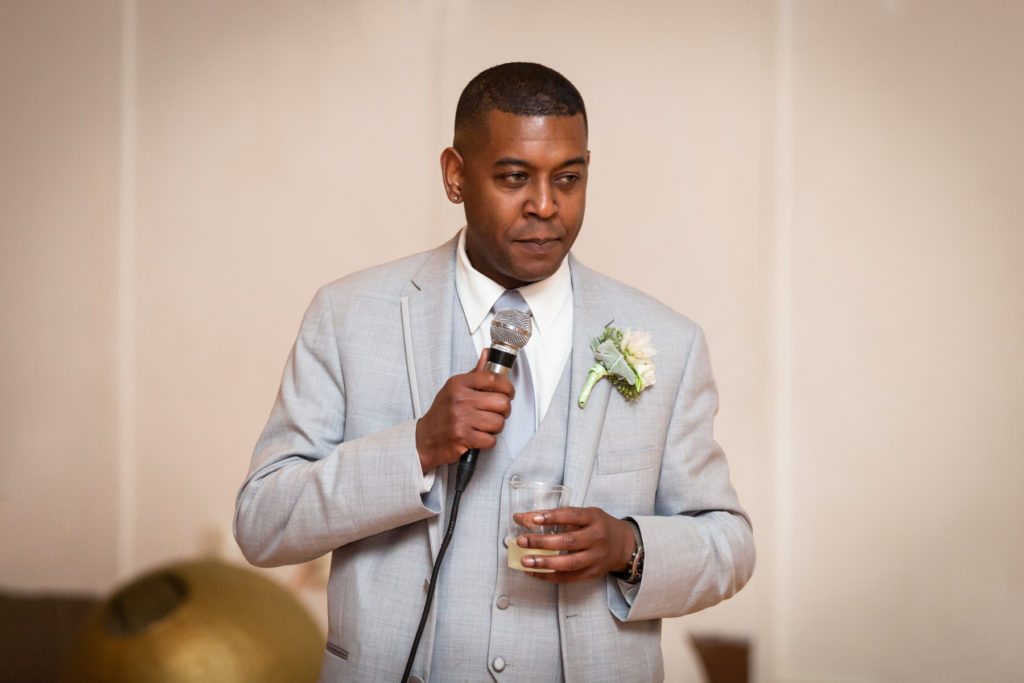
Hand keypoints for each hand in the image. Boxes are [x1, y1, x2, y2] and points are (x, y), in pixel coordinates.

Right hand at [415, 349, 514, 472]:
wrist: (425, 438)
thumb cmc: (442, 414)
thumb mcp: (454, 389)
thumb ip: (475, 373)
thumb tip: (488, 354)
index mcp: (458, 384)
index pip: (493, 378)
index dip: (507, 387)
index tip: (508, 392)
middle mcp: (460, 399)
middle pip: (501, 402)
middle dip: (503, 411)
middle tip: (496, 413)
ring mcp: (461, 418)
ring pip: (498, 422)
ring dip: (495, 428)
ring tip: (484, 425)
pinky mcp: (462, 437)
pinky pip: (490, 440)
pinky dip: (488, 441)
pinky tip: (478, 436)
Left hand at [512, 507, 635, 581]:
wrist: (624, 546)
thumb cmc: (598, 526)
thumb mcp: (582, 515)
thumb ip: (555, 516)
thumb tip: (522, 518)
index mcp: (594, 518)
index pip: (572, 516)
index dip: (553, 517)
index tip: (534, 519)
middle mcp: (597, 538)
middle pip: (569, 541)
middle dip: (542, 542)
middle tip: (521, 541)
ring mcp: (595, 558)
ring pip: (569, 563)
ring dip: (544, 563)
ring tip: (525, 561)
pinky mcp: (592, 574)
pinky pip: (569, 578)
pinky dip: (549, 576)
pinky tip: (534, 573)